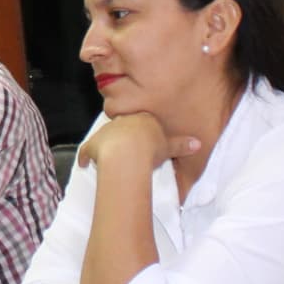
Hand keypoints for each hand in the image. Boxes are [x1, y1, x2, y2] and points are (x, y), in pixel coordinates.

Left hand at [76, 113, 203, 178]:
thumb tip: (198, 144)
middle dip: (124, 134)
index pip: (142, 120)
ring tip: (109, 156)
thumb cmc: (152, 148)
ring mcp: (106, 132)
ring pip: (105, 136)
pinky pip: (87, 151)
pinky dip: (86, 157)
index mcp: (142, 119)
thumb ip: (182, 145)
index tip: (144, 138)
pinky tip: (85, 164)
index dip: (142, 129)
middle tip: (128, 148)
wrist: (129, 153)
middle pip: (122, 125)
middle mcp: (123, 121)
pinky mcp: (93, 145)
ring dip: (105, 144)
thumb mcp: (171, 146)